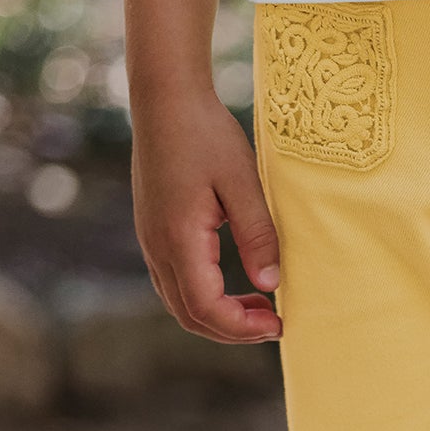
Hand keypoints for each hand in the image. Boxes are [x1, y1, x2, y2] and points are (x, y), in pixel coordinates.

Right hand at [131, 88, 281, 341]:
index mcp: (179, 239)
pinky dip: (205, 297)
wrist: (165, 100)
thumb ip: (258, 236)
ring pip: (180, 304)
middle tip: (273, 323)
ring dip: (219, 316)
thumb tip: (270, 284)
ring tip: (259, 307)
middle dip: (233, 330)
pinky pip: (175, 283)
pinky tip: (234, 285)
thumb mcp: (242, 182)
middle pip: (190, 316)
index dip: (242, 327)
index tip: (278, 324)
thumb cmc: (206, 134)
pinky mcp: (153, 232)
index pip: (206, 308)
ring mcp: (151, 242)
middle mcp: (157, 248)